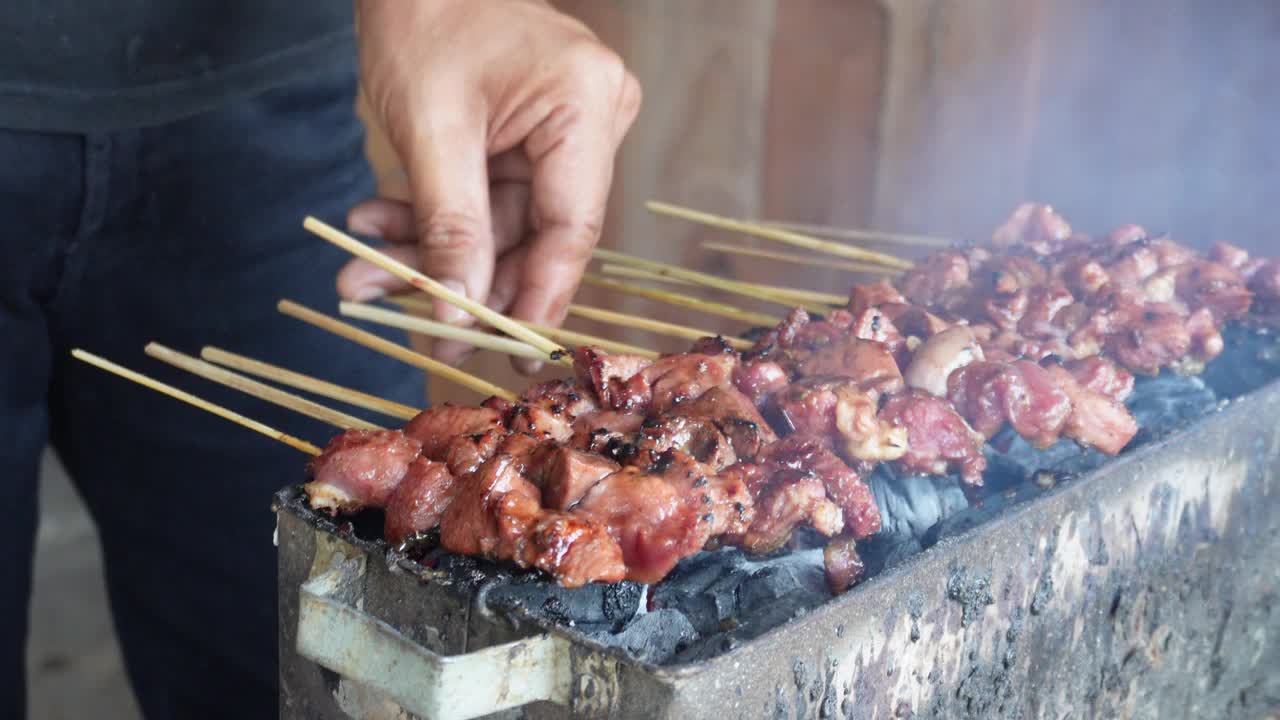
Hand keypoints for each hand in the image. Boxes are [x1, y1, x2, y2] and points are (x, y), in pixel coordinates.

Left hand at [338, 0, 641, 370]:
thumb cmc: (420, 15)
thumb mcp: (429, 131)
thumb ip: (451, 229)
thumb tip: (459, 320)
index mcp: (587, 106)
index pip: (572, 228)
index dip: (533, 297)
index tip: (496, 350)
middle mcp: (593, 119)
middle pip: (535, 234)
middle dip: (462, 279)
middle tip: (412, 329)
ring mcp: (566, 129)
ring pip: (503, 224)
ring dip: (432, 253)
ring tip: (361, 279)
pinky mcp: (534, 137)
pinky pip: (488, 199)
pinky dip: (432, 220)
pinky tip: (375, 230)